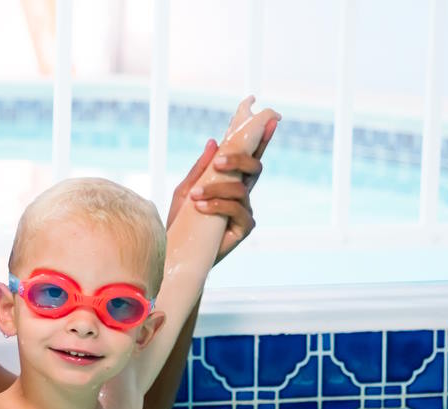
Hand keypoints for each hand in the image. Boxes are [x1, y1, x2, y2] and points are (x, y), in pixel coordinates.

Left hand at [167, 116, 277, 264]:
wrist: (176, 251)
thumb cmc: (181, 220)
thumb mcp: (186, 190)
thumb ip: (201, 168)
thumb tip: (212, 141)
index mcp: (232, 180)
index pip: (250, 156)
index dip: (262, 138)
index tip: (271, 118)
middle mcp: (243, 193)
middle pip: (254, 167)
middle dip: (238, 159)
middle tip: (218, 160)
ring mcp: (245, 210)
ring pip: (242, 189)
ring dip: (217, 189)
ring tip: (195, 196)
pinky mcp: (244, 228)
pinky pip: (237, 211)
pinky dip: (219, 206)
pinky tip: (202, 207)